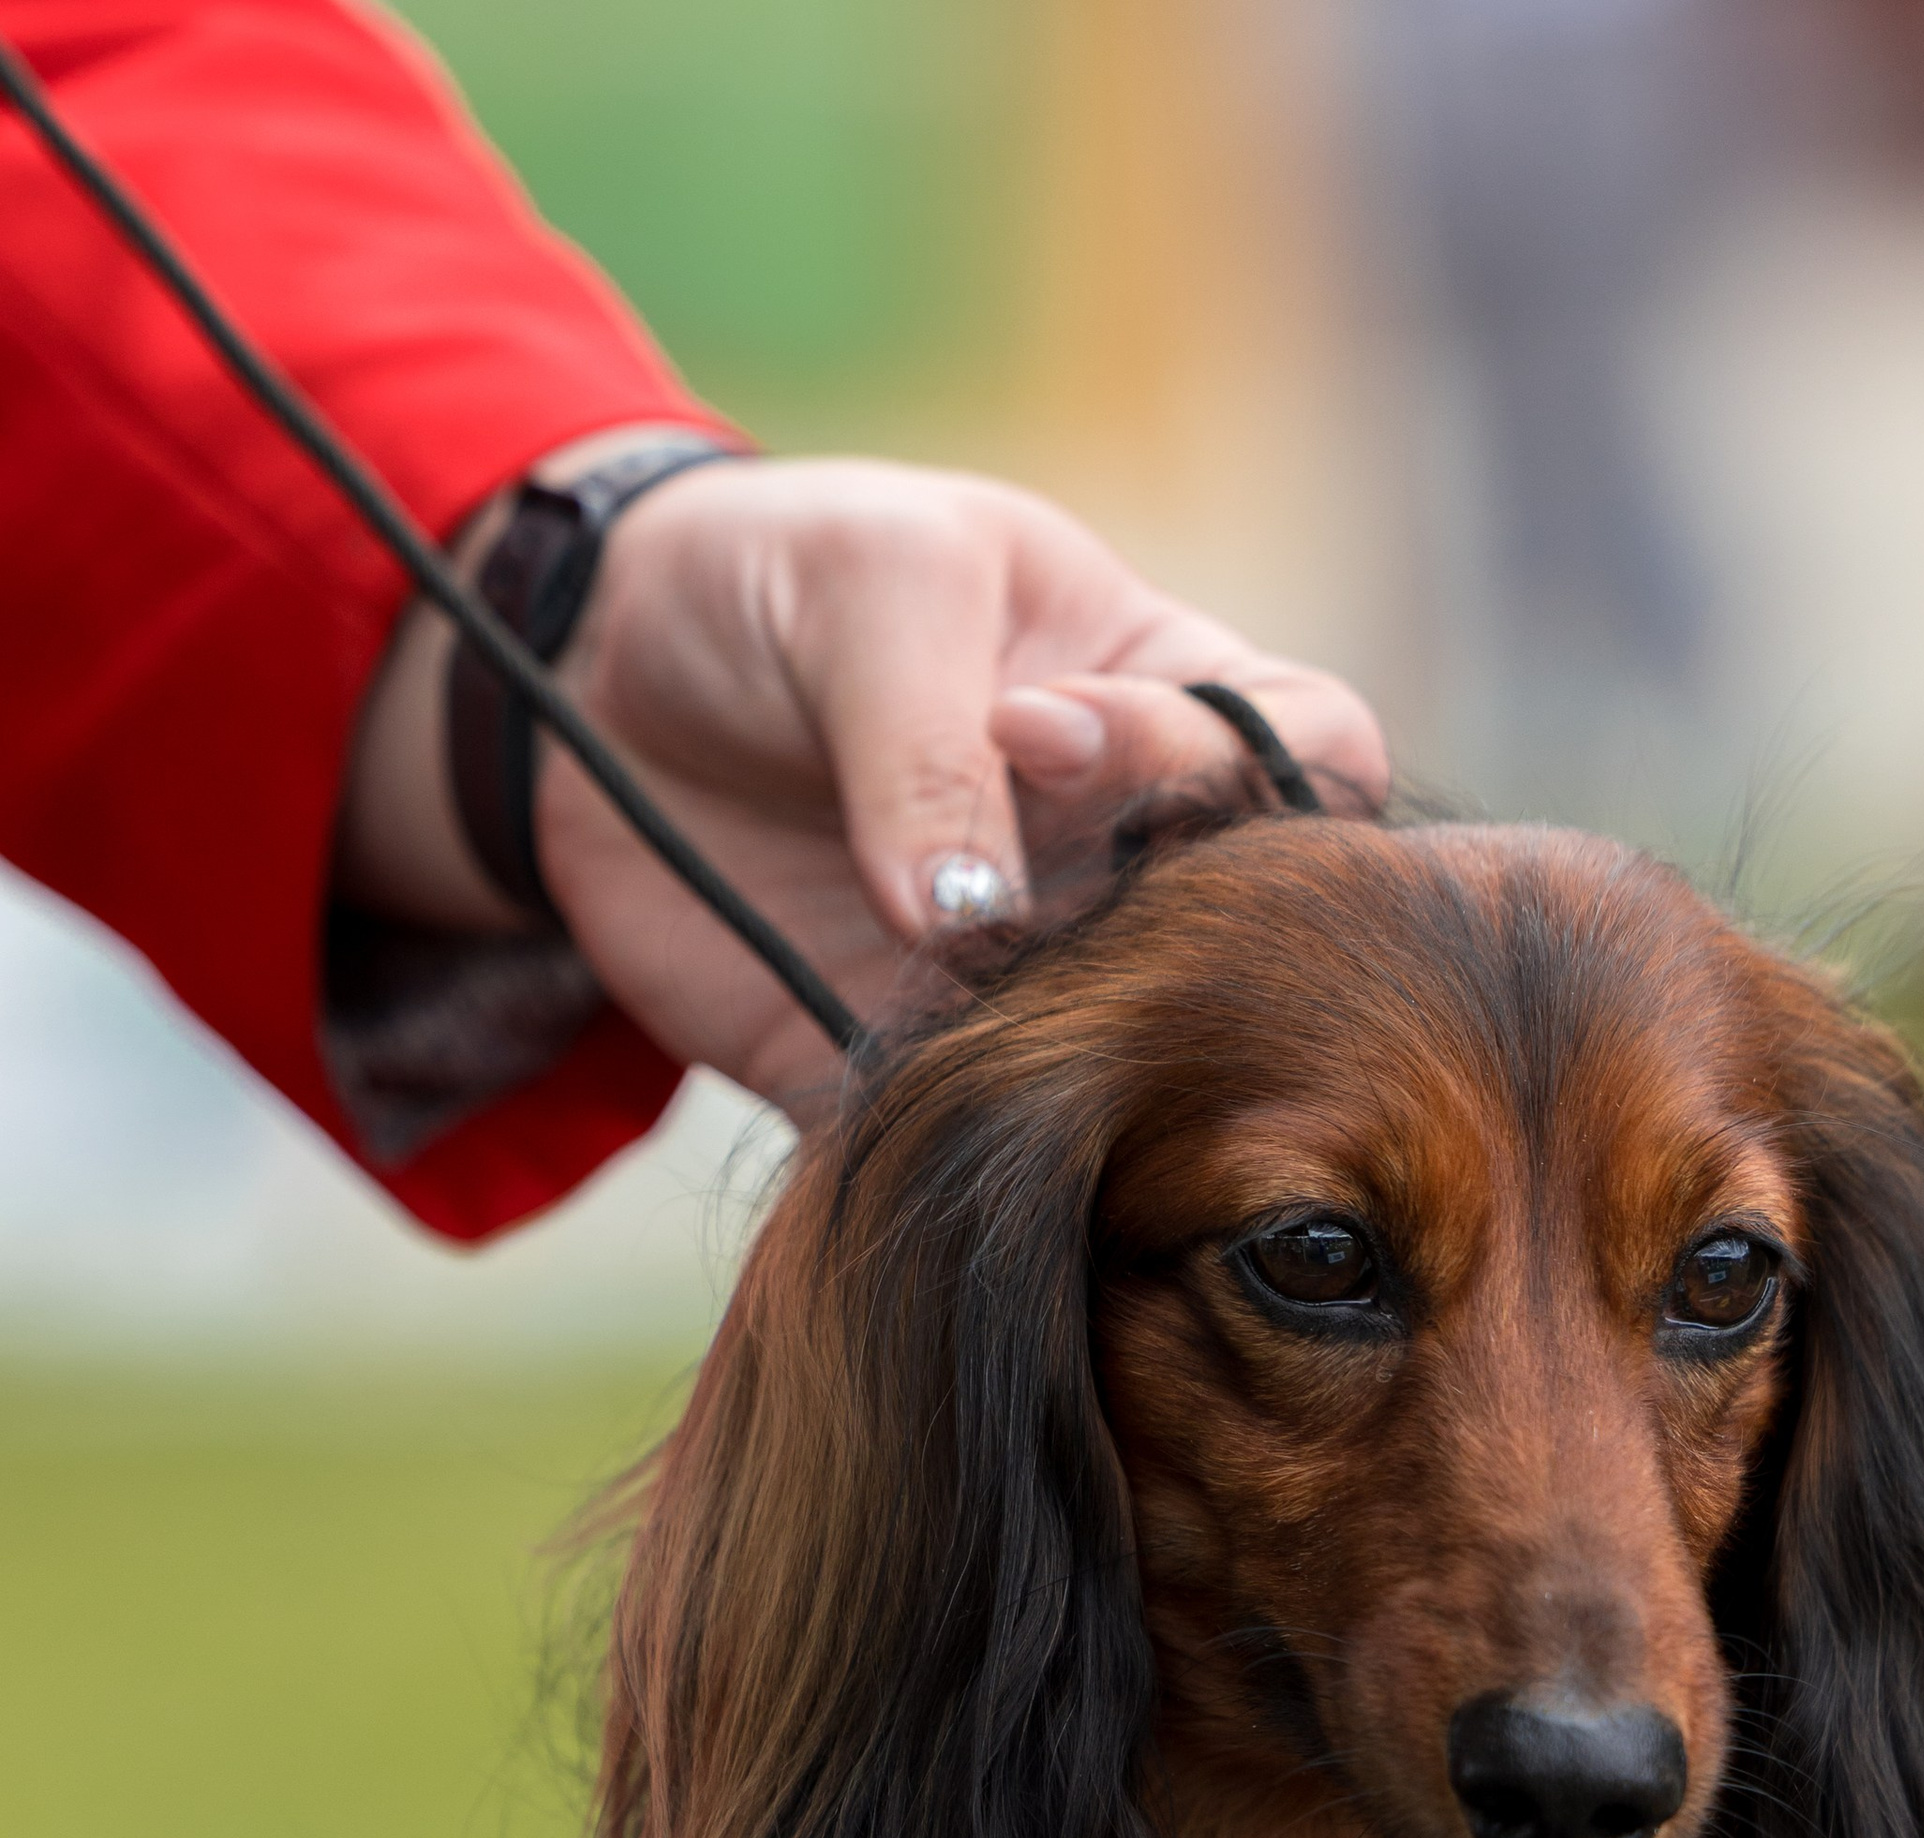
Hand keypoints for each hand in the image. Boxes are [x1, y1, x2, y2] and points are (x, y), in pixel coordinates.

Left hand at [339, 448, 1388, 1117]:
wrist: (586, 688)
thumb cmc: (773, 582)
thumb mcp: (870, 583)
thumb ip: (933, 735)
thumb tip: (971, 917)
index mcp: (1165, 700)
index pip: (1315, 753)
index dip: (1223, 765)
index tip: (1042, 736)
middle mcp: (1130, 862)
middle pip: (1252, 942)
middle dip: (1160, 946)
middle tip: (988, 903)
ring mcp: (1038, 979)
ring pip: (1130, 1072)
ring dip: (1050, 1063)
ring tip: (910, 989)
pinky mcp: (920, 1073)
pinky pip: (975, 1147)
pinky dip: (942, 1147)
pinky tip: (879, 1098)